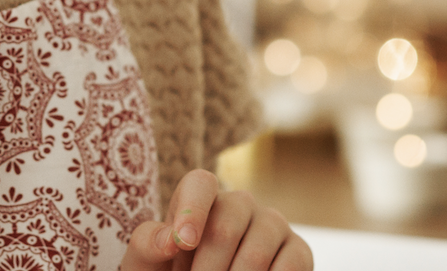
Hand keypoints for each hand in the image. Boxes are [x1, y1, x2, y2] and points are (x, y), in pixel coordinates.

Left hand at [121, 169, 311, 270]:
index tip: (182, 243)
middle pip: (225, 226)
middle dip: (207, 269)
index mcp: (201, 197)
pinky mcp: (298, 250)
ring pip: (256, 253)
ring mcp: (272, 224)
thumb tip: (169, 240)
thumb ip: (148, 246)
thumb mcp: (150, 264)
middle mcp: (240, 203)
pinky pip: (291, 265)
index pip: (200, 183)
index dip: (191, 209)